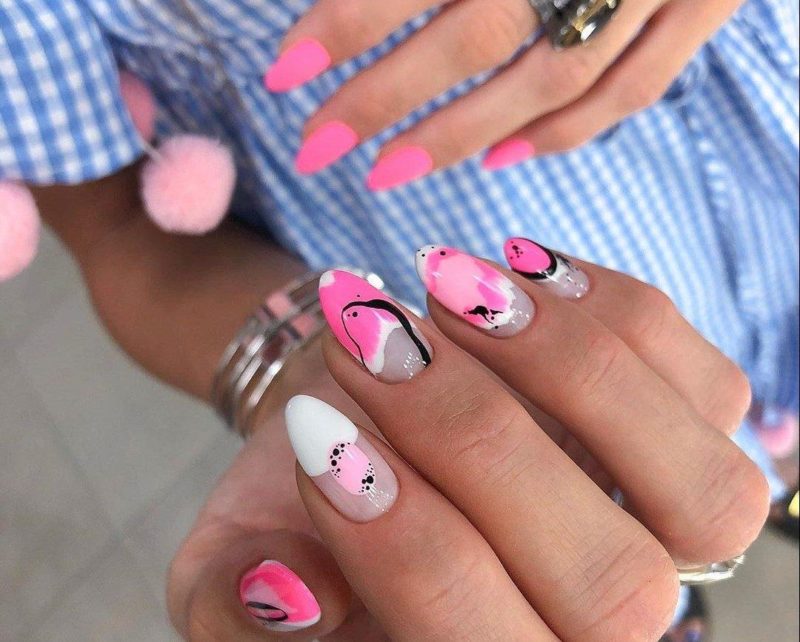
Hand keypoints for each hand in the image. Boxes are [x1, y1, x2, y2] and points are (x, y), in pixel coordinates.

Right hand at [166, 242, 767, 640]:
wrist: (366, 411)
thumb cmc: (305, 488)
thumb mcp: (232, 554)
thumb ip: (235, 605)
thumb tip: (285, 593)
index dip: (404, 543)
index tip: (319, 430)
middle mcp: (602, 626)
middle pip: (611, 587)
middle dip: (474, 442)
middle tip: (375, 339)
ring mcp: (669, 534)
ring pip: (703, 496)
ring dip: (568, 373)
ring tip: (446, 288)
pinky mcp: (699, 435)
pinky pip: (716, 388)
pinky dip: (613, 315)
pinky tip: (512, 271)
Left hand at [268, 0, 742, 184]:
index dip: (346, 22)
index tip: (283, 72)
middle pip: (478, 34)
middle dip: (385, 98)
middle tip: (314, 148)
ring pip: (552, 79)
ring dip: (462, 135)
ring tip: (386, 172)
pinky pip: (636, 87)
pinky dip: (567, 134)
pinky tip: (502, 160)